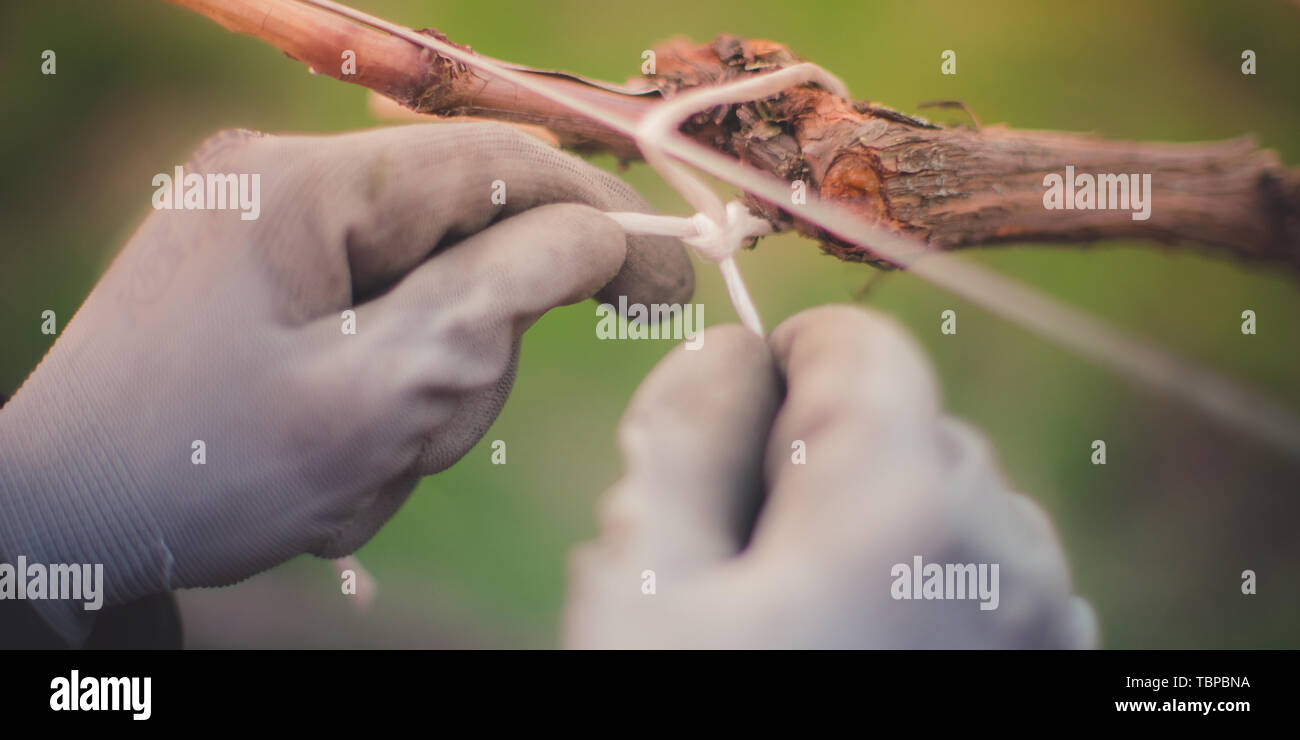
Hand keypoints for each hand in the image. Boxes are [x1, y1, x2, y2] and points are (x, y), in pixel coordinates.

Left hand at [0, 122, 691, 641]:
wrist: (58, 520)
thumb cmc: (202, 471)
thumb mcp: (372, 398)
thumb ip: (497, 302)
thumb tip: (603, 234)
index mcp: (303, 187)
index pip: (494, 165)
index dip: (598, 215)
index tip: (673, 271)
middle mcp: (284, 182)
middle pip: (461, 235)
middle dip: (473, 344)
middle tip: (426, 426)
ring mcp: (272, 227)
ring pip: (425, 288)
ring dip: (424, 383)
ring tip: (362, 452)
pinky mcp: (268, 274)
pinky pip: (378, 315)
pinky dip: (386, 387)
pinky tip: (339, 442)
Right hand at [563, 306, 1096, 647]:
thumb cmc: (691, 724)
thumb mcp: (642, 584)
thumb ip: (679, 435)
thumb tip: (724, 350)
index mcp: (899, 502)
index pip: (860, 345)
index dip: (781, 359)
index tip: (730, 417)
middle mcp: (1006, 548)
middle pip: (907, 416)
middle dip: (818, 449)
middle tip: (739, 549)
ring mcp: (1044, 616)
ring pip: (953, 490)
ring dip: (872, 512)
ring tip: (796, 609)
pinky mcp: (1053, 664)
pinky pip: (990, 565)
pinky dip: (925, 570)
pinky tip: (858, 641)